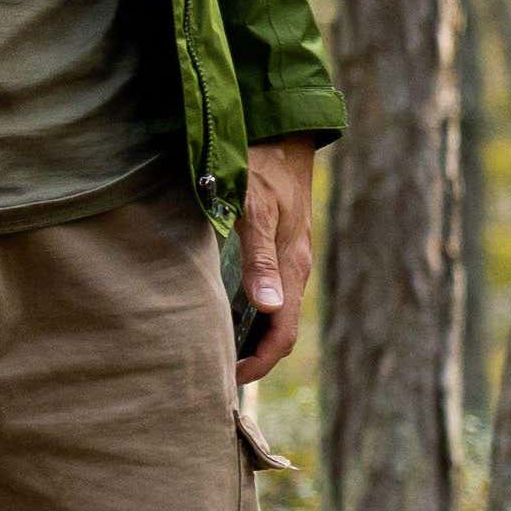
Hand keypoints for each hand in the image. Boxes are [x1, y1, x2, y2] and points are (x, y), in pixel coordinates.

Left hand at [233, 140, 323, 382]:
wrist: (283, 130)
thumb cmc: (264, 165)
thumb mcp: (256, 209)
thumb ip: (260, 258)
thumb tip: (268, 307)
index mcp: (292, 268)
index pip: (283, 335)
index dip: (258, 363)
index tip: (226, 379)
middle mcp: (294, 269)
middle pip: (280, 330)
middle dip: (253, 357)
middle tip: (215, 372)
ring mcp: (289, 258)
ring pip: (275, 312)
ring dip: (251, 336)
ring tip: (217, 348)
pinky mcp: (280, 246)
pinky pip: (270, 292)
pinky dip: (250, 312)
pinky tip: (225, 309)